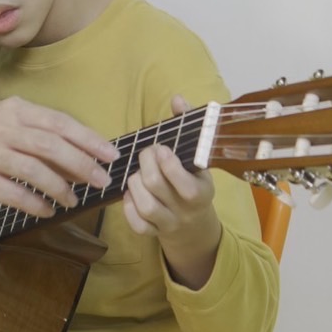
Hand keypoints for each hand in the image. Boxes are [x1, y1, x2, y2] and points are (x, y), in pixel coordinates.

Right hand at [0, 83, 116, 217]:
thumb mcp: (8, 119)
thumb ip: (39, 133)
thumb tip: (81, 156)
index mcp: (15, 110)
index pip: (58, 122)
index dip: (87, 139)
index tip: (110, 154)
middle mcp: (3, 129)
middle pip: (50, 146)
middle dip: (81, 164)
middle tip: (101, 180)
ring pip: (34, 171)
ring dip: (60, 187)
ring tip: (74, 199)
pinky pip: (14, 195)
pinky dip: (35, 204)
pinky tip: (48, 210)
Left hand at [122, 96, 221, 288]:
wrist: (194, 226)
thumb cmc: (193, 180)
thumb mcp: (197, 157)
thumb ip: (188, 125)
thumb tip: (178, 99)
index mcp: (203, 192)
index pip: (187, 186)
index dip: (169, 165)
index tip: (161, 148)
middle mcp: (187, 210)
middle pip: (158, 188)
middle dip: (145, 164)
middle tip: (146, 153)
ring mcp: (170, 223)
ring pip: (147, 207)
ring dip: (134, 185)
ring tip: (135, 173)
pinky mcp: (154, 233)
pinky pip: (138, 226)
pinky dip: (128, 209)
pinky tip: (129, 194)